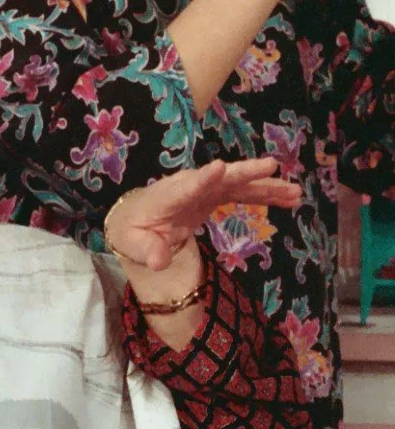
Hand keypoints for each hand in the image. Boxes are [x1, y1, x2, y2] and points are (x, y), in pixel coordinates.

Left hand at [105, 158, 300, 271]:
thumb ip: (148, 252)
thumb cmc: (133, 232)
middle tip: (271, 166)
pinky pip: (242, 192)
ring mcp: (204, 188)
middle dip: (244, 173)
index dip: (202, 179)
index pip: (185, 188)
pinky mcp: (214, 194)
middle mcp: (188, 186)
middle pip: (220, 179)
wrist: (135, 219)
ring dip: (265, 186)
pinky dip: (264, 194)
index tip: (220, 168)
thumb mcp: (134, 245)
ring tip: (295, 192)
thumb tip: (159, 262)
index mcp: (167, 198)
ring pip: (237, 183)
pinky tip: (288, 198)